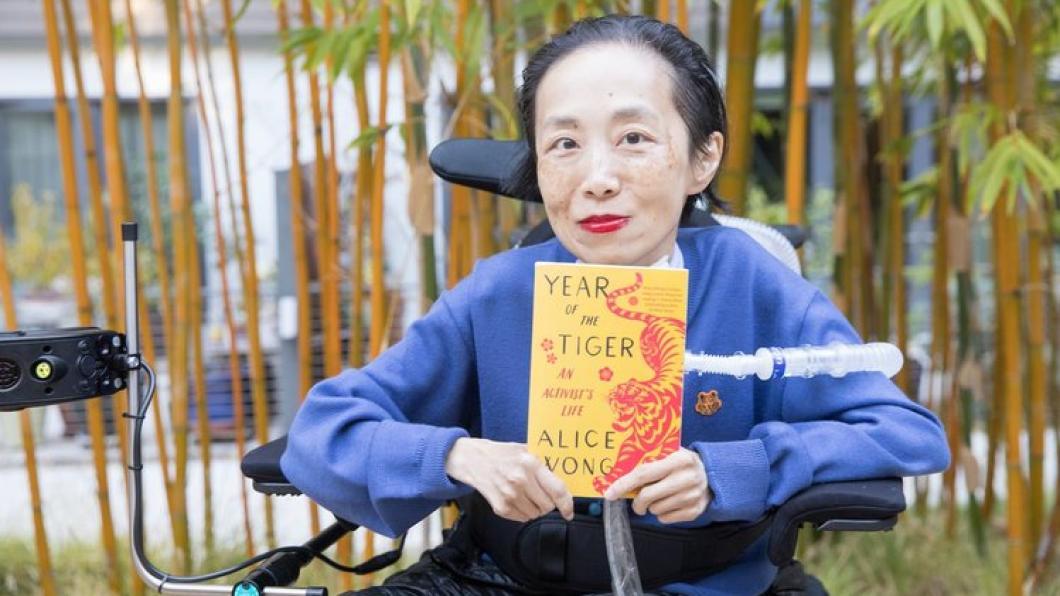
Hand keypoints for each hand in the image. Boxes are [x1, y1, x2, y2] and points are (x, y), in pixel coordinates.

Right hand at [445, 437, 573, 522]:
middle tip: (541, 495)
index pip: (557, 490)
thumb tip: (565, 477)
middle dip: (548, 503)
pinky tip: (516, 499)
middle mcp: (521, 480)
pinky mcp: (500, 507)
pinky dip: (523, 512)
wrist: (474, 459)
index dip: (567, 504)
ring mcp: (510, 495)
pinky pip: (522, 518)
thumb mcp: (525, 450)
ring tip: (526, 495)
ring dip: (535, 508)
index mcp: (530, 464)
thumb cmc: (502, 454)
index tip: (569, 512)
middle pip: (548, 506)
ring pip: (535, 514)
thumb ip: (544, 463)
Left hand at [601, 448, 710, 523]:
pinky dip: (662, 514)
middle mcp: (687, 477)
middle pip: (648, 495)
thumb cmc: (681, 463)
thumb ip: (650, 459)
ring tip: (660, 498)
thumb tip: (618, 471)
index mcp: (678, 459)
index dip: (624, 484)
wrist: (712, 475)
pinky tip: (669, 503)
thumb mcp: (670, 453)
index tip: (609, 493)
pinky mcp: (695, 511)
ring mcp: (693, 496)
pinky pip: (666, 519)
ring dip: (651, 506)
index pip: (644, 473)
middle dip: (637, 501)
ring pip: (656, 509)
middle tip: (637, 501)